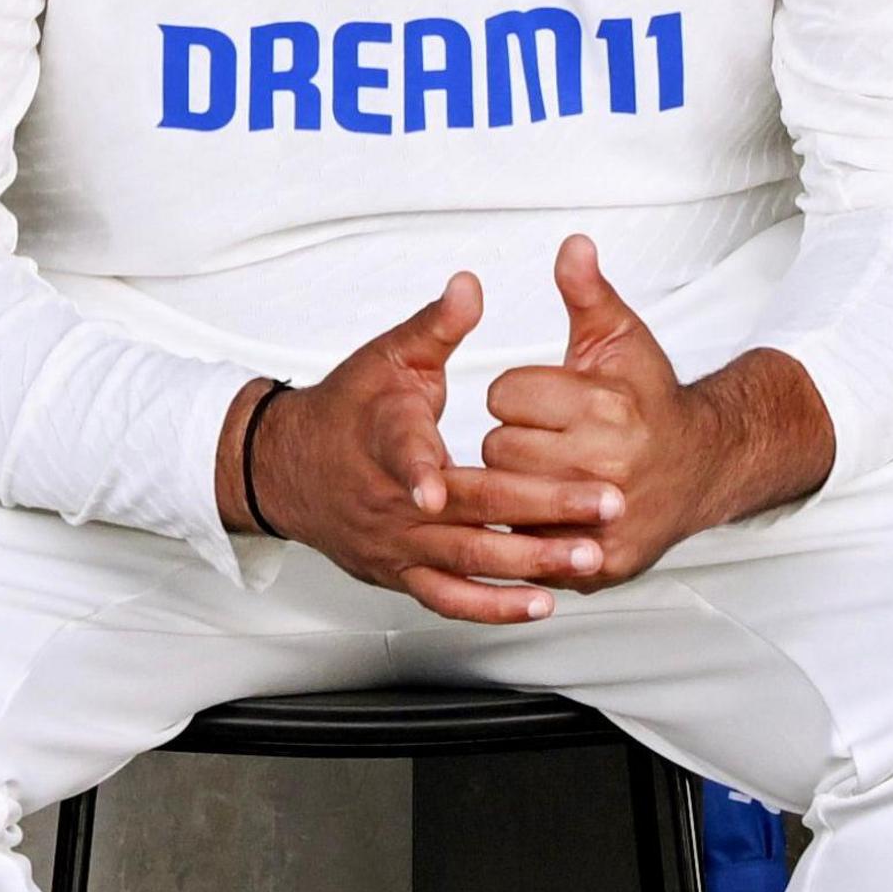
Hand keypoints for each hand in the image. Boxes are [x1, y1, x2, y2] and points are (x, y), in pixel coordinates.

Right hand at [220, 272, 621, 623]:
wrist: (289, 470)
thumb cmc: (347, 409)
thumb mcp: (385, 356)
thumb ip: (434, 325)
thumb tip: (470, 285)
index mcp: (384, 435)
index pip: (402, 450)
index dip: (419, 468)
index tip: (437, 486)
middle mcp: (389, 500)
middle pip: (467, 510)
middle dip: (540, 508)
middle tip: (603, 503)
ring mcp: (396, 543)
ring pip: (466, 560)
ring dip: (529, 560)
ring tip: (587, 554)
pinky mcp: (400, 573)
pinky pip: (450, 599)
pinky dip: (494, 606)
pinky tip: (541, 601)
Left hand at [483, 236, 836, 589]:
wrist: (704, 466)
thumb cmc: (651, 398)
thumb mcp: (621, 337)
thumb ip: (588, 291)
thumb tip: (572, 244)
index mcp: (604, 406)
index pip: (503, 394)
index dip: (519, 393)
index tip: (546, 398)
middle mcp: (605, 465)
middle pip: (497, 448)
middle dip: (514, 438)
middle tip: (548, 436)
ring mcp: (602, 519)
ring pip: (505, 499)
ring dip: (517, 484)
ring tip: (551, 467)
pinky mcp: (599, 562)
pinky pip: (528, 543)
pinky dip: (533, 527)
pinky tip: (557, 507)